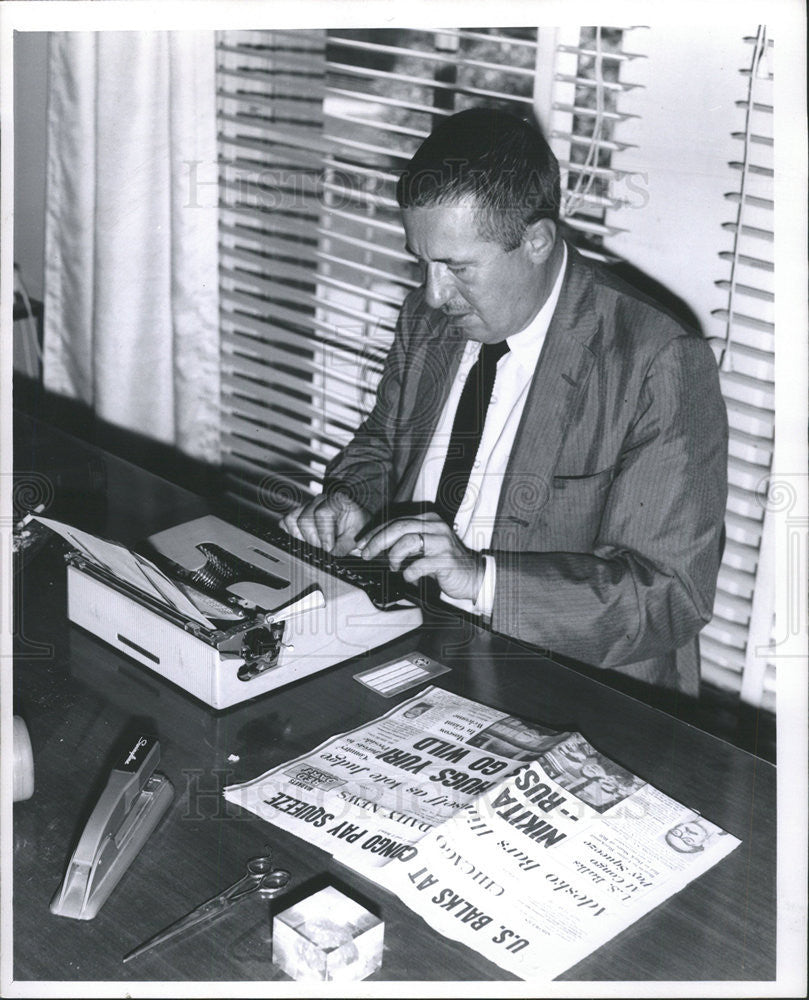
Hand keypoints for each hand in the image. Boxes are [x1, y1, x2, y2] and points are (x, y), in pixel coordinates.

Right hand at [280, 492, 369, 555]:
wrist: (353, 522)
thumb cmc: (356, 527)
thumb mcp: (355, 537)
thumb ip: (344, 545)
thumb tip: (331, 552)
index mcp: (336, 501)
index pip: (321, 513)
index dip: (324, 534)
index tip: (329, 547)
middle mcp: (320, 500)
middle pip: (304, 519)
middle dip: (314, 539)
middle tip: (324, 547)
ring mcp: (308, 506)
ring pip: (292, 519)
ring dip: (302, 537)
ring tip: (315, 542)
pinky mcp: (299, 513)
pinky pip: (287, 521)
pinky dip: (293, 533)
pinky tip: (304, 539)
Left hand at [359, 512, 484, 600]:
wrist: (473, 576)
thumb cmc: (445, 563)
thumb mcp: (424, 548)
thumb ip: (404, 544)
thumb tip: (375, 548)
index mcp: (428, 520)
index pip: (396, 521)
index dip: (375, 532)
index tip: (361, 544)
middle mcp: (436, 527)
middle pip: (399, 527)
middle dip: (377, 541)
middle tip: (366, 554)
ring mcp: (442, 542)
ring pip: (408, 540)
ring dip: (394, 556)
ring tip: (394, 567)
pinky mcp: (446, 559)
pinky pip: (419, 564)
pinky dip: (409, 573)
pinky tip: (410, 577)